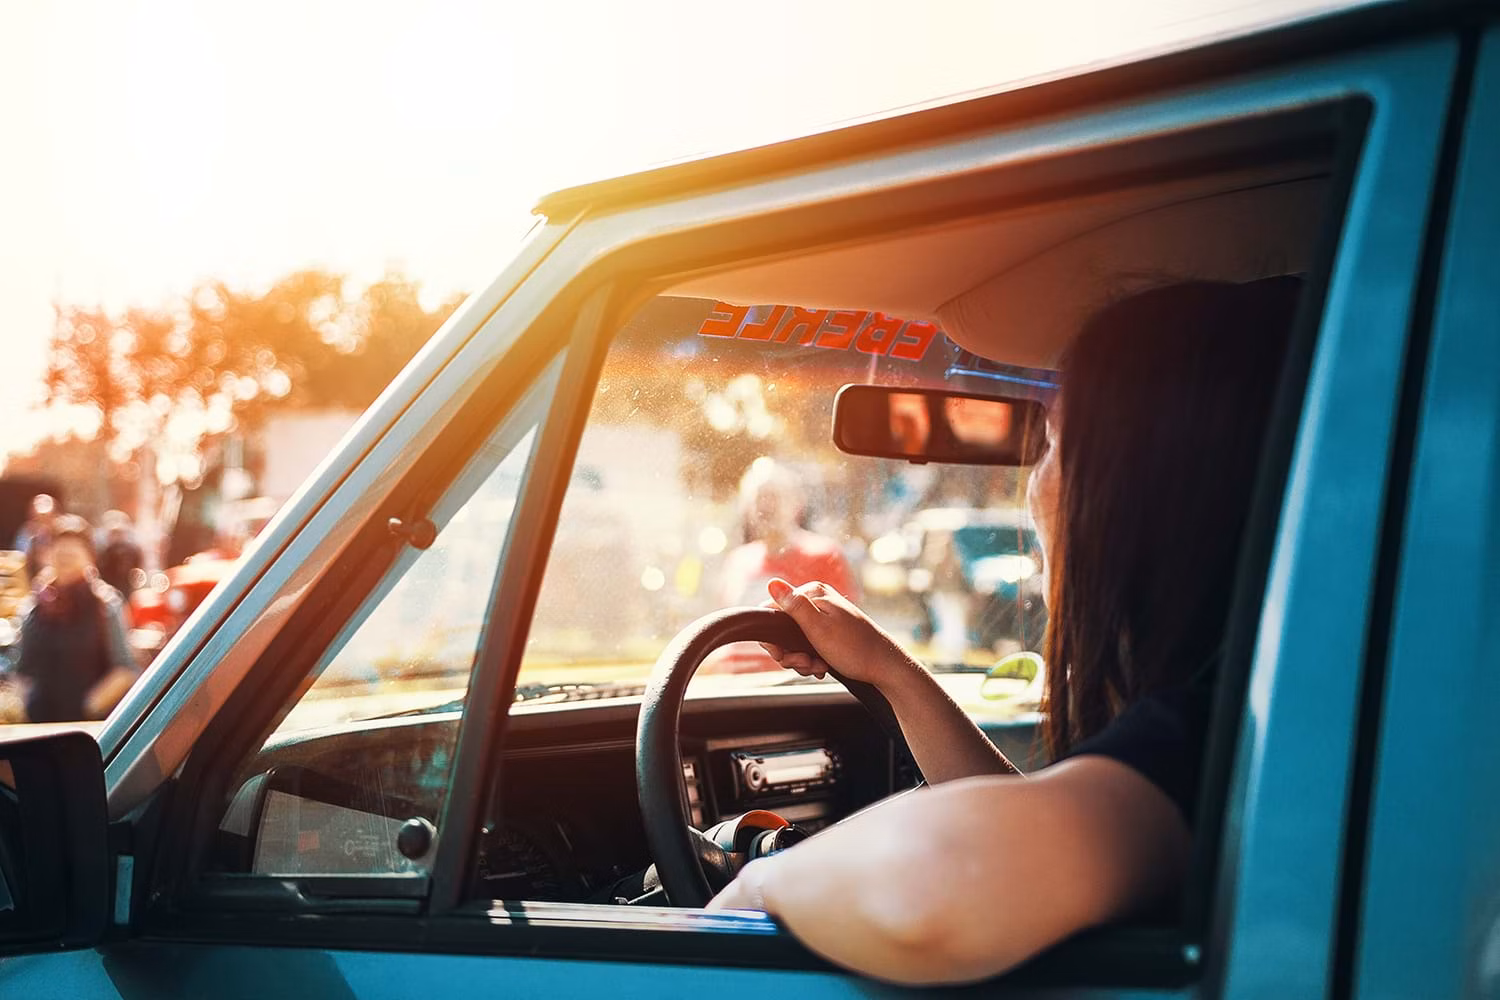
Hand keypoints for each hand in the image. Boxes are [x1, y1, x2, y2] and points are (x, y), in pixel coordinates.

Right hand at [760, 578, 914, 687]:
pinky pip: (808, 645)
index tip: (784, 656)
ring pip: (794, 640)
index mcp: (813, 593)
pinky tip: (823, 666)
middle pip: (783, 628)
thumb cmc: (854, 648)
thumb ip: (794, 605)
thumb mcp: (818, 627)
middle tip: (806, 664)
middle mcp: (817, 600)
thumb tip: (771, 582)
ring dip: (802, 660)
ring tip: (818, 666)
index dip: (773, 638)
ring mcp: (824, 615)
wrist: (885, 665)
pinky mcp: (829, 630)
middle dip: (790, 653)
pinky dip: (811, 659)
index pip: (773, 611)